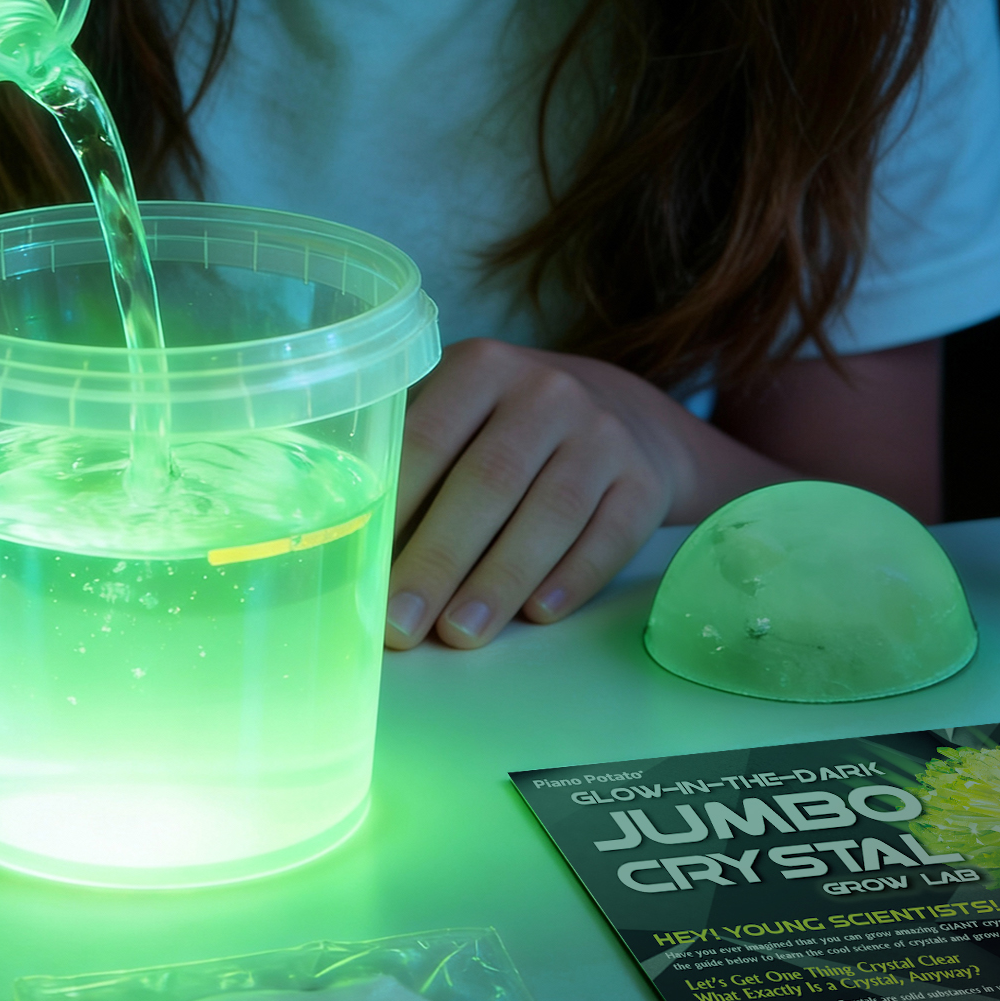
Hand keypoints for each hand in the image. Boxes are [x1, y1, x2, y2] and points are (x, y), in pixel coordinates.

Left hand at [383, 339, 701, 649]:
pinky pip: (608, 536)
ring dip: (500, 581)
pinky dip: (572, 578)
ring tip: (460, 633)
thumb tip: (355, 542)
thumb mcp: (460, 409)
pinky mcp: (644, 481)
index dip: (395, 508)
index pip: (429, 437)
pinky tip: (537, 614)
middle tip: (402, 622)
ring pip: (550, 514)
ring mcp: (603, 434)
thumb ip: (411, 454)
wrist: (622, 413)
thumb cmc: (507, 424)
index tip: (365, 571)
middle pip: (488, 482)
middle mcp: (547, 392)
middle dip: (439, 560)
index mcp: (483, 367)